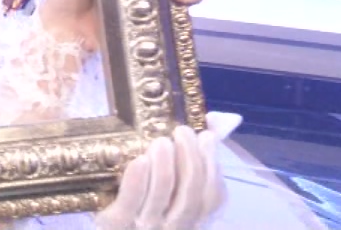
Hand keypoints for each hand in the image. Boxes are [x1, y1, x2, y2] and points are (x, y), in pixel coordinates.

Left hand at [95, 113, 239, 229]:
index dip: (213, 166)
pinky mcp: (117, 223)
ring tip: (162, 141)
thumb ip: (191, 157)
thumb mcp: (168, 187)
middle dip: (190, 159)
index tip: (207, 136)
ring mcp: (146, 226)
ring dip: (165, 165)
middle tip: (182, 131)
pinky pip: (132, 201)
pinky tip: (141, 159)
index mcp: (189, 219)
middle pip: (191, 194)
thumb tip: (223, 120)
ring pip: (163, 195)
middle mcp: (174, 226)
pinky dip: (138, 180)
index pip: (213, 198)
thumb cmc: (138, 205)